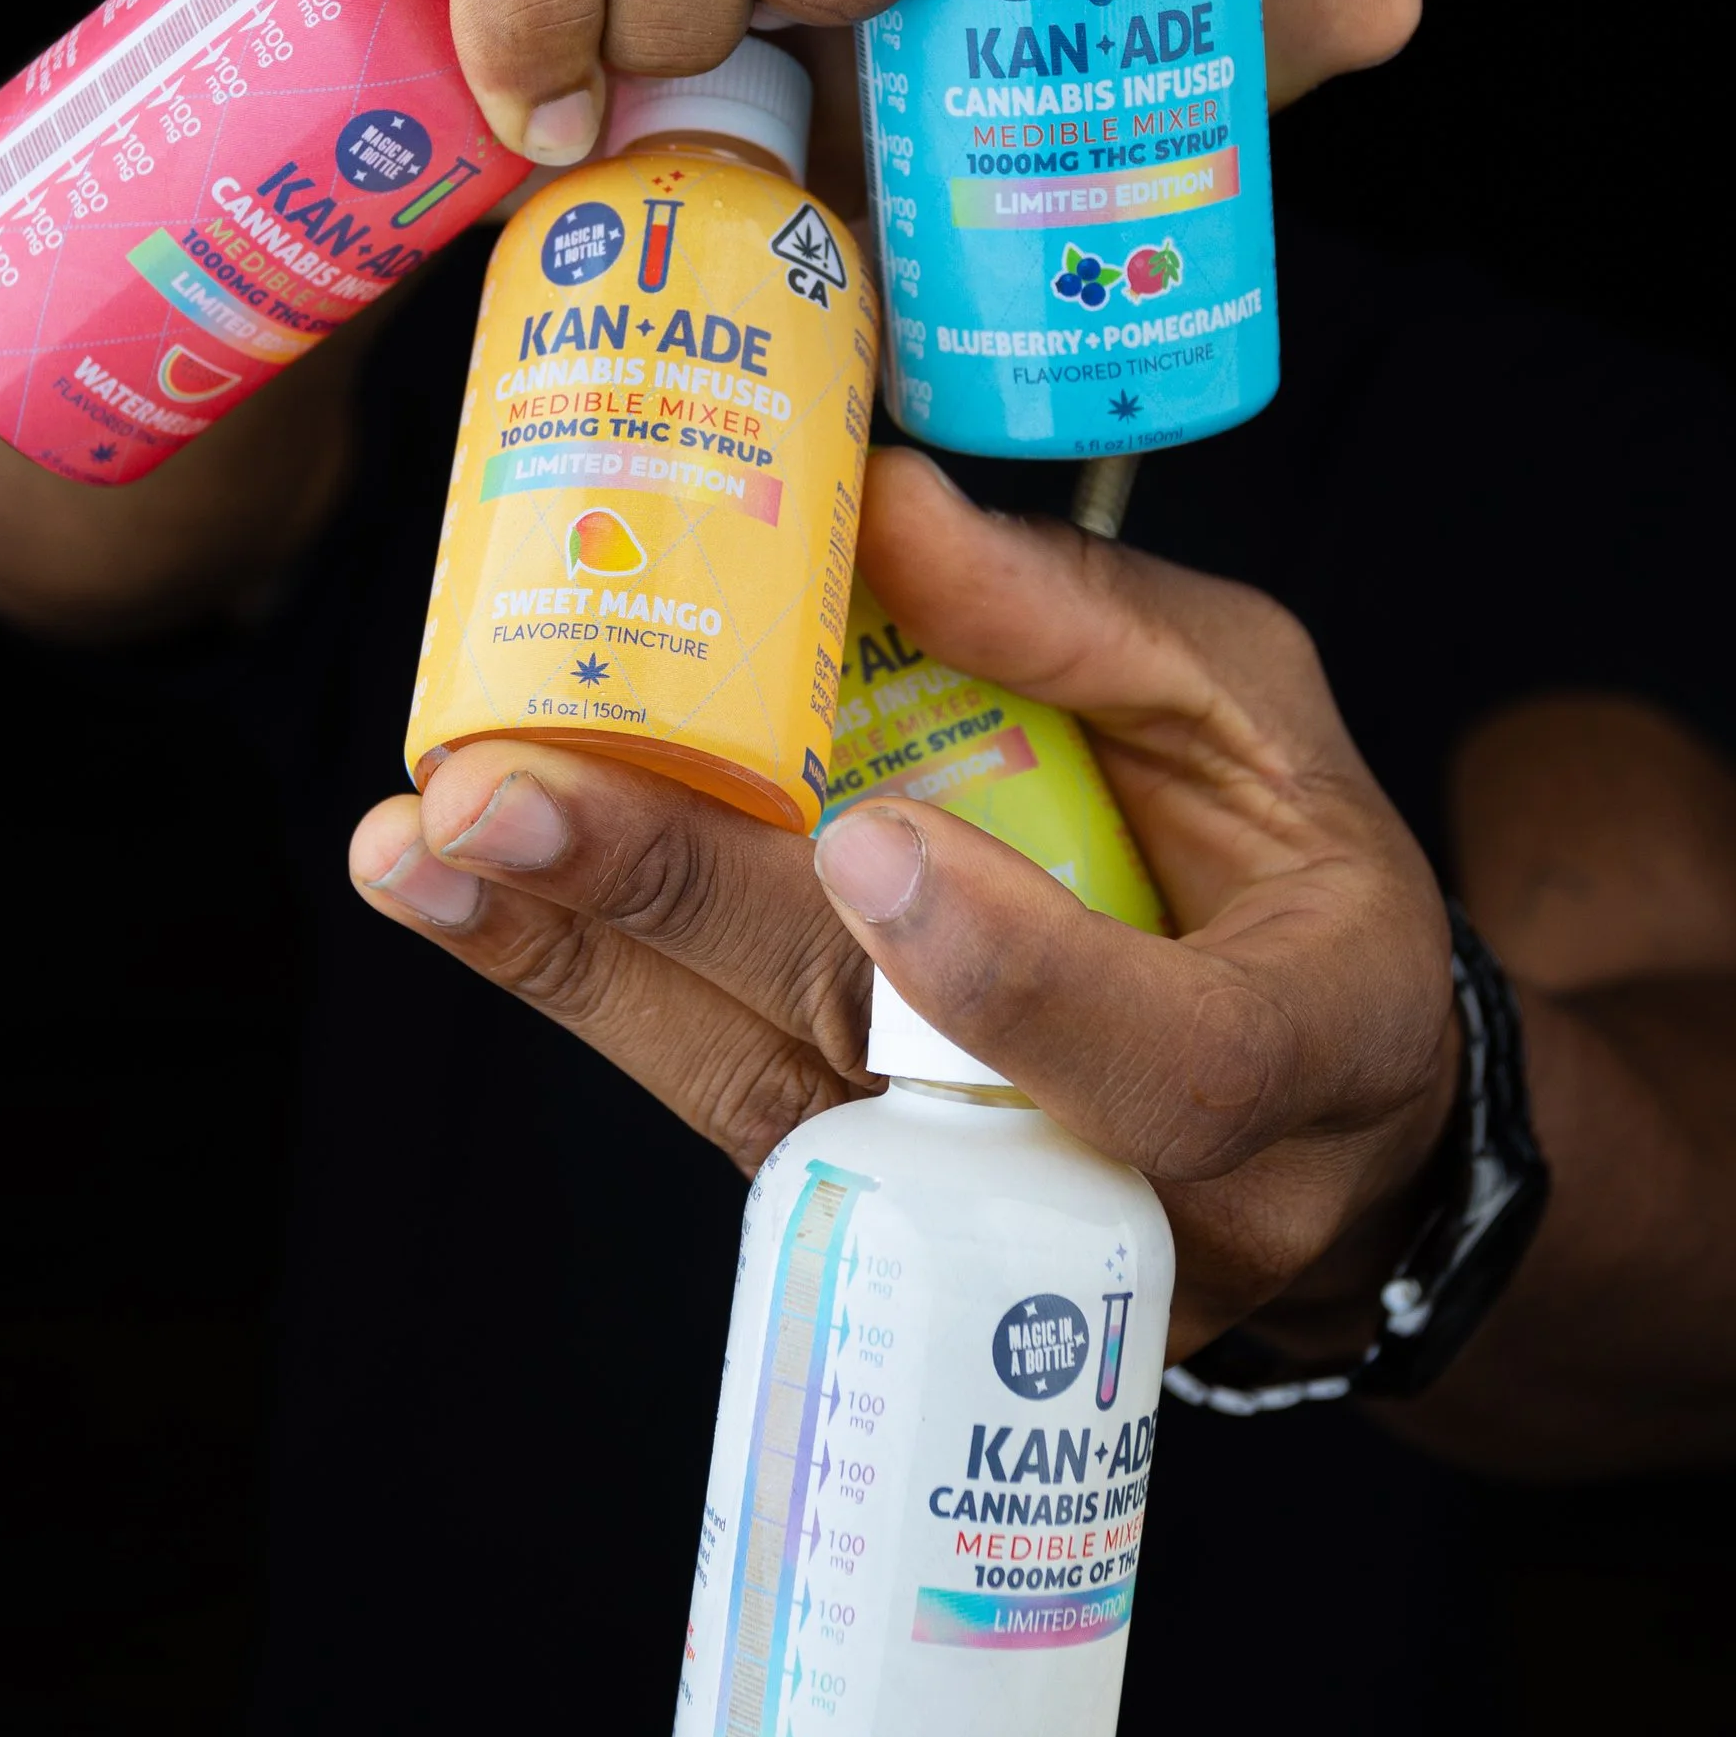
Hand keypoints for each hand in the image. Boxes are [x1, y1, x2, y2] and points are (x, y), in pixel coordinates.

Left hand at [350, 449, 1459, 1366]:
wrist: (1315, 1126)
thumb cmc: (1295, 887)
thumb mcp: (1260, 719)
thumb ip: (1087, 628)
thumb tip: (881, 510)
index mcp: (1292, 1054)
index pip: (1161, 1058)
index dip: (1003, 968)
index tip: (859, 838)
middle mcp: (1128, 1189)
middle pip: (883, 1072)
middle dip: (677, 924)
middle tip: (499, 805)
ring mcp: (979, 1227)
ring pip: (760, 1107)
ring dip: (572, 965)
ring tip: (420, 848)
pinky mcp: (870, 1210)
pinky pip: (720, 1101)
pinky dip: (589, 988)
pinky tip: (466, 894)